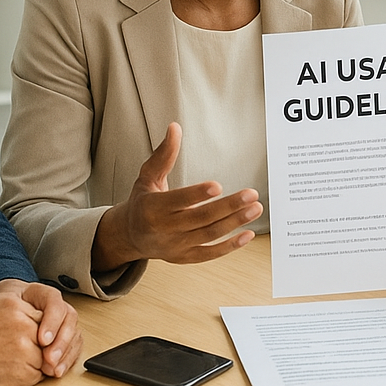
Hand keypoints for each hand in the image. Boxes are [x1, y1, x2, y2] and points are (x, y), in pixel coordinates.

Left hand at [0, 279, 82, 376]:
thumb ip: (8, 311)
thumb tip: (16, 326)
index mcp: (41, 294)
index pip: (53, 301)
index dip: (51, 321)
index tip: (42, 340)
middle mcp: (56, 307)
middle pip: (68, 319)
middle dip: (61, 341)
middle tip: (50, 358)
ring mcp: (62, 322)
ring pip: (74, 334)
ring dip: (66, 353)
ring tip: (53, 369)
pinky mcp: (64, 338)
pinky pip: (74, 347)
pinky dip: (67, 360)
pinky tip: (58, 370)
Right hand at [0, 289, 48, 385]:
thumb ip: (21, 308)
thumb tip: (46, 317)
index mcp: (15, 305)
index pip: (45, 318)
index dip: (36, 331)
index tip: (21, 337)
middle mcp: (22, 325)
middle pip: (48, 338)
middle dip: (37, 347)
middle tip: (13, 350)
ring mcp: (24, 349)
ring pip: (45, 358)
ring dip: (33, 363)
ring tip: (8, 360)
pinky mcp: (21, 372)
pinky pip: (37, 375)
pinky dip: (26, 377)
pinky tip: (7, 371)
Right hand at [92, 123, 262, 270]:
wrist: (129, 236)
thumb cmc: (142, 202)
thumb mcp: (147, 176)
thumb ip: (164, 154)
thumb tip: (175, 128)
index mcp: (152, 207)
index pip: (177, 201)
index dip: (197, 194)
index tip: (218, 185)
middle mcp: (164, 229)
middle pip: (200, 218)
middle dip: (228, 207)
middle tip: (252, 195)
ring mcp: (175, 245)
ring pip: (208, 235)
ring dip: (234, 223)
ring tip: (255, 208)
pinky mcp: (184, 257)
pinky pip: (209, 254)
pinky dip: (229, 247)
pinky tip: (247, 235)